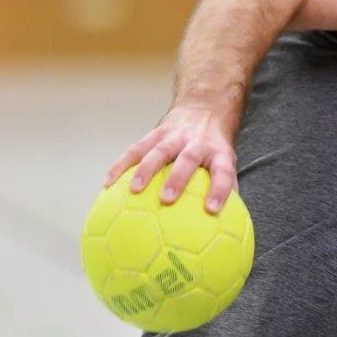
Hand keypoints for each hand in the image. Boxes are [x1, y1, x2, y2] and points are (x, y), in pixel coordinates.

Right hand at [103, 104, 236, 212]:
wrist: (203, 111)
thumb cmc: (214, 149)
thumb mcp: (228, 163)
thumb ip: (227, 190)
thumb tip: (228, 225)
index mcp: (219, 153)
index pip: (223, 172)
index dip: (219, 190)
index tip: (212, 210)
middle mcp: (197, 143)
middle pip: (187, 159)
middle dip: (177, 179)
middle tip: (166, 199)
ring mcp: (175, 136)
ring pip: (159, 151)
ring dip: (144, 170)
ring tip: (133, 190)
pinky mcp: (155, 133)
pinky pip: (136, 149)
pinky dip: (121, 166)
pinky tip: (108, 184)